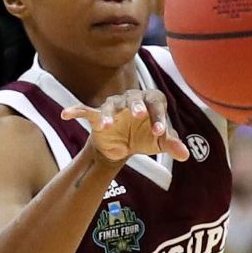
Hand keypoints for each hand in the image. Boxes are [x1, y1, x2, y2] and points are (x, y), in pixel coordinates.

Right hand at [61, 90, 190, 162]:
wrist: (123, 146)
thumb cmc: (144, 137)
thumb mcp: (158, 142)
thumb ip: (171, 144)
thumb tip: (185, 154)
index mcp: (150, 101)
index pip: (156, 105)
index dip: (159, 118)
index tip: (160, 133)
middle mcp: (131, 100)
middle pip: (133, 98)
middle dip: (136, 106)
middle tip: (139, 114)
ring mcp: (113, 106)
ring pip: (109, 106)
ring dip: (108, 114)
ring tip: (108, 126)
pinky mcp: (96, 116)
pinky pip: (85, 110)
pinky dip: (75, 111)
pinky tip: (66, 114)